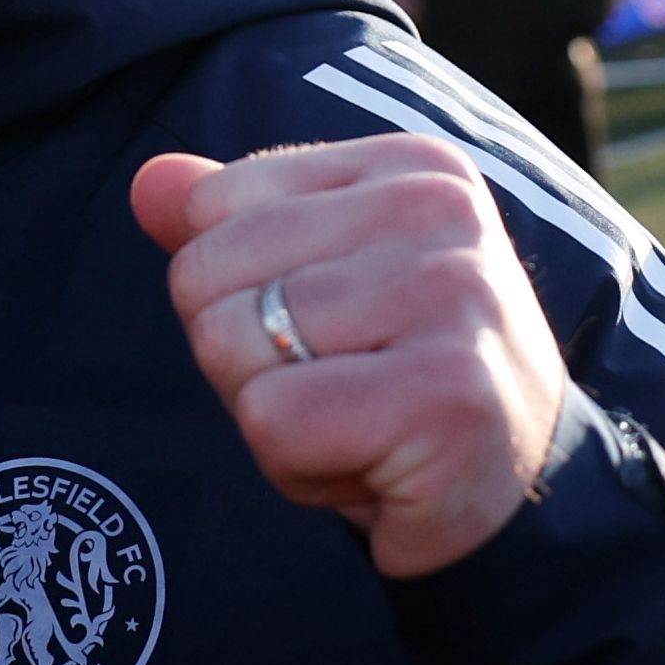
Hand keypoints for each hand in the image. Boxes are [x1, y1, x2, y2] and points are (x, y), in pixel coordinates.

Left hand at [132, 136, 567, 579]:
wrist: (515, 498)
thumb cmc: (400, 380)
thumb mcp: (319, 283)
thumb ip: (233, 227)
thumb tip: (148, 185)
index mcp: (407, 167)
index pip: (213, 207)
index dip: (237, 294)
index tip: (330, 333)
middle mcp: (436, 211)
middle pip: (206, 278)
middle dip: (245, 362)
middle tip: (341, 393)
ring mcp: (450, 296)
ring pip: (231, 348)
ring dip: (272, 422)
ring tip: (359, 427)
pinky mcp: (445, 393)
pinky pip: (271, 422)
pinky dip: (297, 471)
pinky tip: (372, 470)